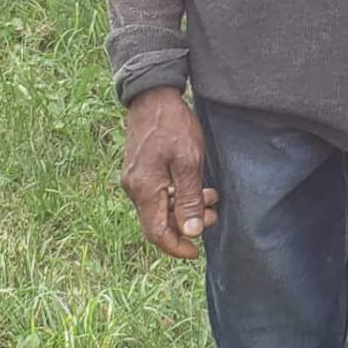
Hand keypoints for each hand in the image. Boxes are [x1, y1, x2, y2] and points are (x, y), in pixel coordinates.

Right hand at [120, 85, 218, 258]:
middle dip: (187, 224)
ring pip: (159, 207)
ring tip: (211, 196)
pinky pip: (157, 193)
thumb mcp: (188, 161)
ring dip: (185, 208)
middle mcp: (133, 188)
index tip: (196, 252)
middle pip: (158, 221)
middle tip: (214, 213)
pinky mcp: (139, 169)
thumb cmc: (172, 125)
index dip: (176, 247)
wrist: (152, 95)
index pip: (156, 233)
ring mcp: (134, 178)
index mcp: (144, 190)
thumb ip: (189, 198)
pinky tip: (195, 185)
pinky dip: (176, 195)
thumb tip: (190, 231)